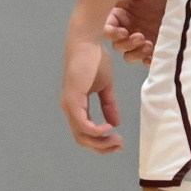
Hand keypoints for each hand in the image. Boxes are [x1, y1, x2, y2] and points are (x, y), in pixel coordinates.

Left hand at [61, 38, 121, 152]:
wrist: (87, 42)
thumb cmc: (94, 60)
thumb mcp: (105, 87)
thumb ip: (109, 105)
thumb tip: (114, 123)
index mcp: (77, 106)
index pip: (85, 133)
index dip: (102, 142)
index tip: (120, 141)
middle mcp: (70, 108)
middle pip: (82, 139)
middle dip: (102, 147)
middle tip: (120, 145)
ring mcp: (69, 104)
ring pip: (81, 135)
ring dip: (101, 142)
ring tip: (117, 139)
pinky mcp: (73, 98)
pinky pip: (82, 124)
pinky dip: (96, 131)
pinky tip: (108, 128)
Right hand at [105, 0, 166, 65]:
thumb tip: (119, 0)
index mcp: (118, 15)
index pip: (107, 29)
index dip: (111, 33)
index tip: (123, 32)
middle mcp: (127, 29)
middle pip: (118, 45)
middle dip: (127, 44)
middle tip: (141, 37)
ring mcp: (141, 39)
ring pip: (130, 55)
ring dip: (136, 54)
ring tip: (149, 45)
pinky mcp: (155, 46)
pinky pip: (147, 60)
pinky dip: (148, 62)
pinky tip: (153, 58)